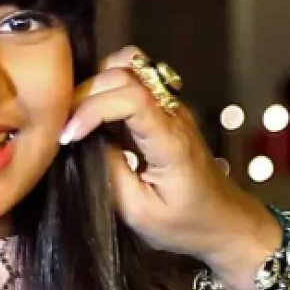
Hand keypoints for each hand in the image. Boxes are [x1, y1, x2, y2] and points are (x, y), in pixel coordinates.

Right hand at [61, 46, 281, 289]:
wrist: (225, 222)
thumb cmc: (184, 225)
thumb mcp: (138, 212)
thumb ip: (109, 172)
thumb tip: (83, 141)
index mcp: (171, 142)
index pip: (131, 98)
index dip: (92, 108)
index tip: (69, 136)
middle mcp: (173, 114)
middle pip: (126, 72)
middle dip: (85, 93)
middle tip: (63, 126)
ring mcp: (171, 106)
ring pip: (130, 65)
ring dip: (96, 82)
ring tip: (75, 114)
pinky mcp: (164, 109)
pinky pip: (132, 80)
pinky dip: (105, 87)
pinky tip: (91, 115)